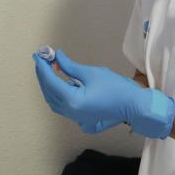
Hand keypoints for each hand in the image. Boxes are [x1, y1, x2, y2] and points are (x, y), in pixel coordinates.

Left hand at [32, 49, 174, 137]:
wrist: (135, 106)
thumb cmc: (117, 89)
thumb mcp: (91, 73)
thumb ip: (69, 67)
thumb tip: (57, 57)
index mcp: (73, 101)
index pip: (51, 82)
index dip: (43, 67)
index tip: (38, 55)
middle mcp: (72, 112)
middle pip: (49, 92)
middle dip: (43, 75)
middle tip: (42, 60)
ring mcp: (76, 118)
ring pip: (54, 101)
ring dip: (49, 86)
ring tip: (49, 69)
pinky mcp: (81, 119)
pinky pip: (62, 107)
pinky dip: (57, 94)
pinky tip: (60, 83)